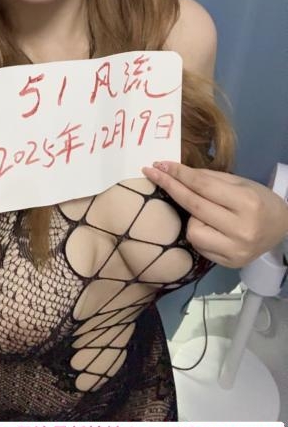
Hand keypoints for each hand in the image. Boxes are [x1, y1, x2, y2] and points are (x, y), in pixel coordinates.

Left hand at [142, 161, 287, 267]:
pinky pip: (199, 246)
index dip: (179, 174)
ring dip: (191, 218)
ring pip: (192, 231)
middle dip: (170, 187)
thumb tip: (174, 172)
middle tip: (153, 171)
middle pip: (194, 206)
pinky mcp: (230, 263)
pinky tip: (209, 226)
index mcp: (247, 202)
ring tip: (205, 213)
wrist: (282, 227)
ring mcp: (235, 250)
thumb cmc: (258, 199)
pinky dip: (199, 232)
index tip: (159, 164)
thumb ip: (208, 178)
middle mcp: (241, 229)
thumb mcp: (239, 182)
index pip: (203, 186)